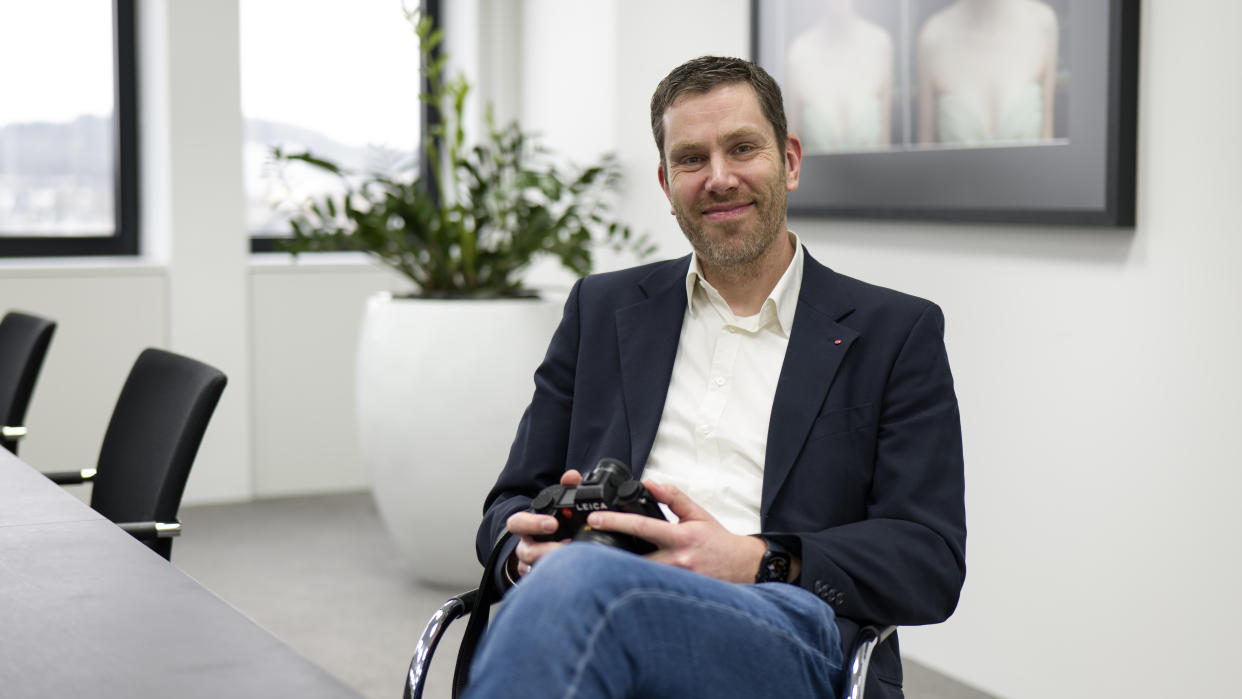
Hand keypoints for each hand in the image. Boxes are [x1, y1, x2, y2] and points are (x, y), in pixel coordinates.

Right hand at [505, 469, 582, 578]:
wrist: (543, 547)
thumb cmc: (550, 524)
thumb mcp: (557, 504)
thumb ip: (566, 488)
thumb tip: (572, 476)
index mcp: (525, 526)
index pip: (517, 523)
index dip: (532, 523)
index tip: (553, 523)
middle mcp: (525, 546)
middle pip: (526, 552)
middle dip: (545, 550)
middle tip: (567, 546)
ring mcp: (530, 566)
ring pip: (536, 570)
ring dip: (556, 565)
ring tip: (576, 560)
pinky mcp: (540, 579)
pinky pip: (544, 582)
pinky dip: (560, 579)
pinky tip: (576, 573)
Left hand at [585, 481, 768, 582]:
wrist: (743, 568)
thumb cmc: (717, 541)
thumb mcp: (697, 513)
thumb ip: (673, 497)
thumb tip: (650, 482)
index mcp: (680, 537)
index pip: (642, 527)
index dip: (616, 522)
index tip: (594, 519)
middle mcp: (676, 561)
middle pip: (633, 558)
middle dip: (607, 554)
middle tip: (580, 549)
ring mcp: (675, 581)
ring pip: (637, 577)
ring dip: (615, 571)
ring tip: (591, 566)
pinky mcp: (674, 595)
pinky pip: (647, 589)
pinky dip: (631, 584)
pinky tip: (616, 582)